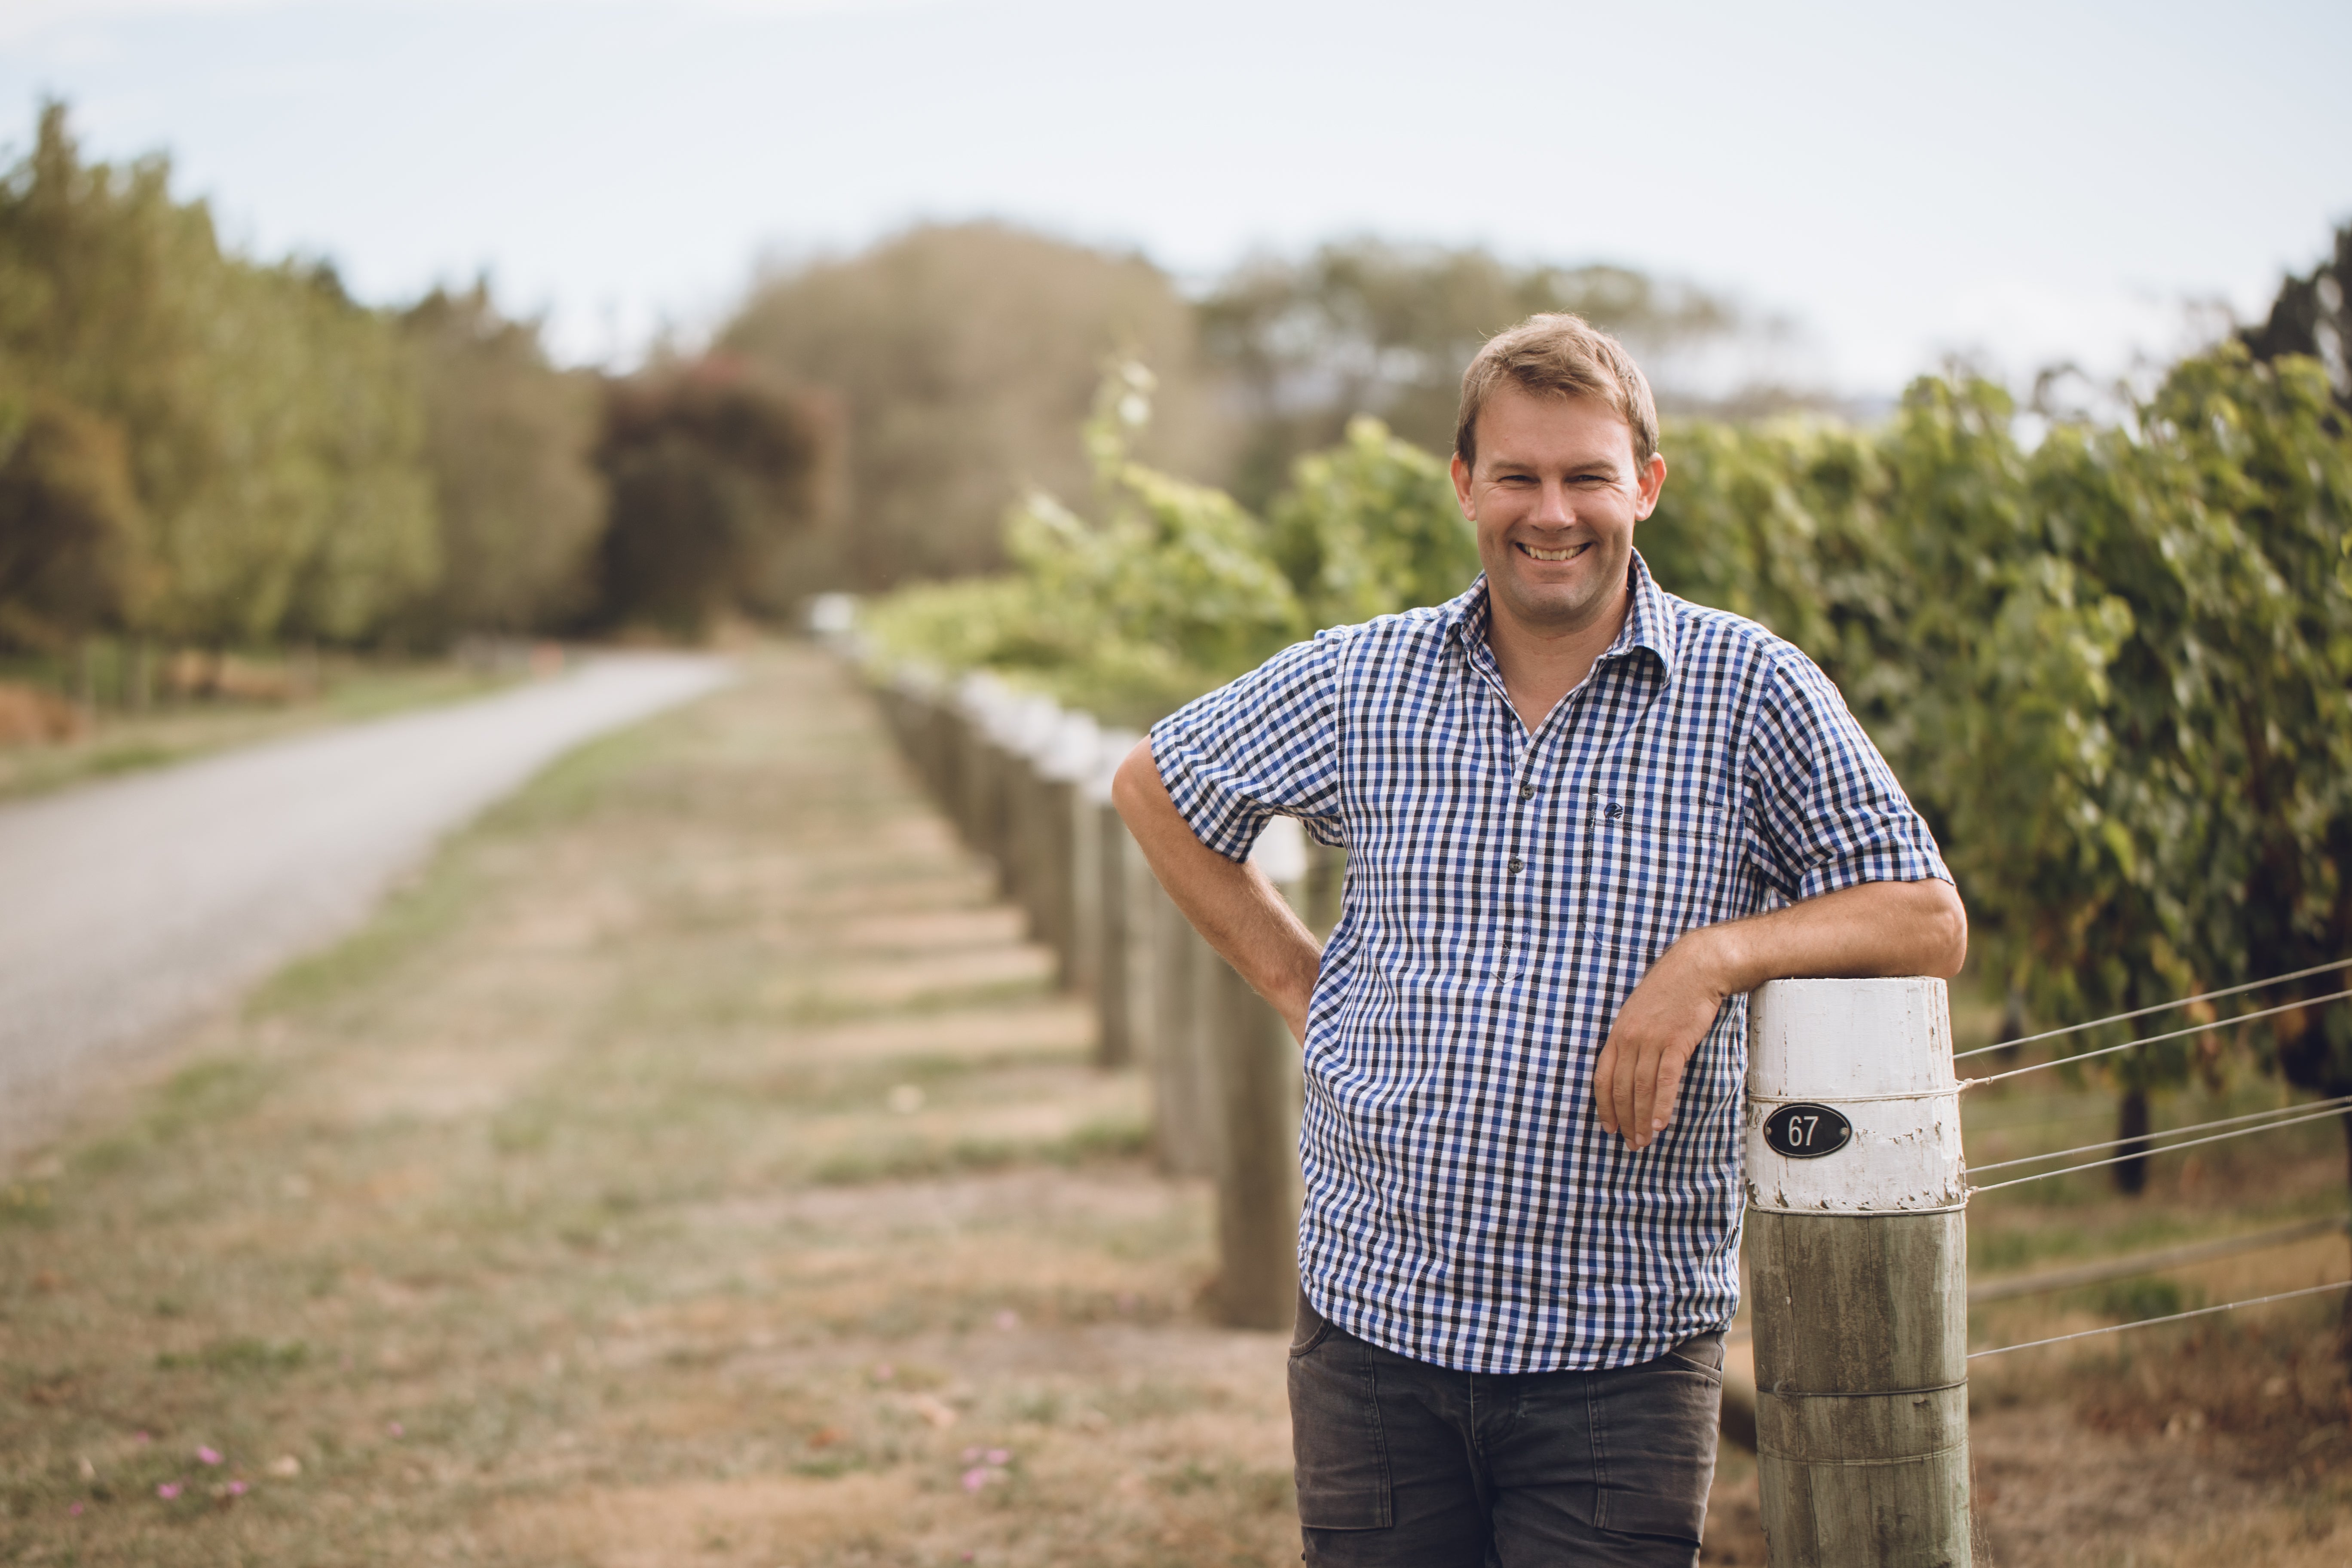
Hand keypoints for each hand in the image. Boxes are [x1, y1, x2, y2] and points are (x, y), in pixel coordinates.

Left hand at [1592, 932, 1730, 1150]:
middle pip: (1621, 1089)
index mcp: (1618, 1032)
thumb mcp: (1638, 1013)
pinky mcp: (1675, 1042)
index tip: (1608, 1126)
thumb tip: (1630, 1069)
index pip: (1603, 1077)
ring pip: (1641, 1089)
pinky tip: (1660, 1123)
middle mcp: (1630, 1038)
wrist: (1695, 969)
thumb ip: (1631, 1039)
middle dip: (1624, 1119)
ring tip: (1644, 1140)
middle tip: (1630, 1142)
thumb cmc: (1670, 990)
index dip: (1604, 1106)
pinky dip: (1661, 1105)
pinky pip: (1665, 1080)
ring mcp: (1652, 1040)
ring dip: (1642, 1119)